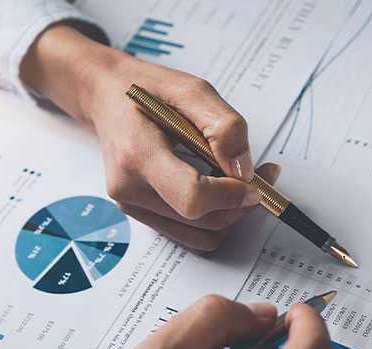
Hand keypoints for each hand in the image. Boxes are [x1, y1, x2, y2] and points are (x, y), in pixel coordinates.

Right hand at [21, 24, 280, 251]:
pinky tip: (223, 191)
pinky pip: (190, 234)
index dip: (230, 196)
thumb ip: (224, 127)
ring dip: (232, 214)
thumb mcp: (192, 89)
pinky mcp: (142, 214)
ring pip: (201, 235)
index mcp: (137, 154)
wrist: (107, 97)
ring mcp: (133, 206)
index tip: (254, 181)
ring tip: (245, 182)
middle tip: (264, 175)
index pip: (191, 198)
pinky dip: (215, 218)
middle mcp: (130, 188)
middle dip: (242, 203)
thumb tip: (245, 170)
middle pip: (202, 220)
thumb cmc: (147, 90)